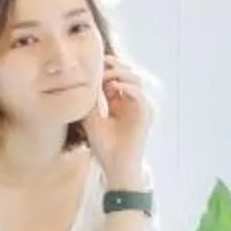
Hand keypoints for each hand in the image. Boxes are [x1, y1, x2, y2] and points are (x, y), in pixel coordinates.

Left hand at [81, 58, 157, 189]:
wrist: (116, 165)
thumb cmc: (104, 146)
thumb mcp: (91, 118)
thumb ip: (91, 99)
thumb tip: (84, 79)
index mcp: (120, 100)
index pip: (116, 75)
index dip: (106, 67)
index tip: (90, 67)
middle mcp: (131, 100)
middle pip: (127, 72)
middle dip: (114, 65)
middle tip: (99, 65)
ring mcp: (140, 106)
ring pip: (135, 78)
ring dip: (119, 73)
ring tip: (104, 76)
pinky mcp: (145, 113)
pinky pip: (138, 93)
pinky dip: (126, 86)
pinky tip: (112, 85)